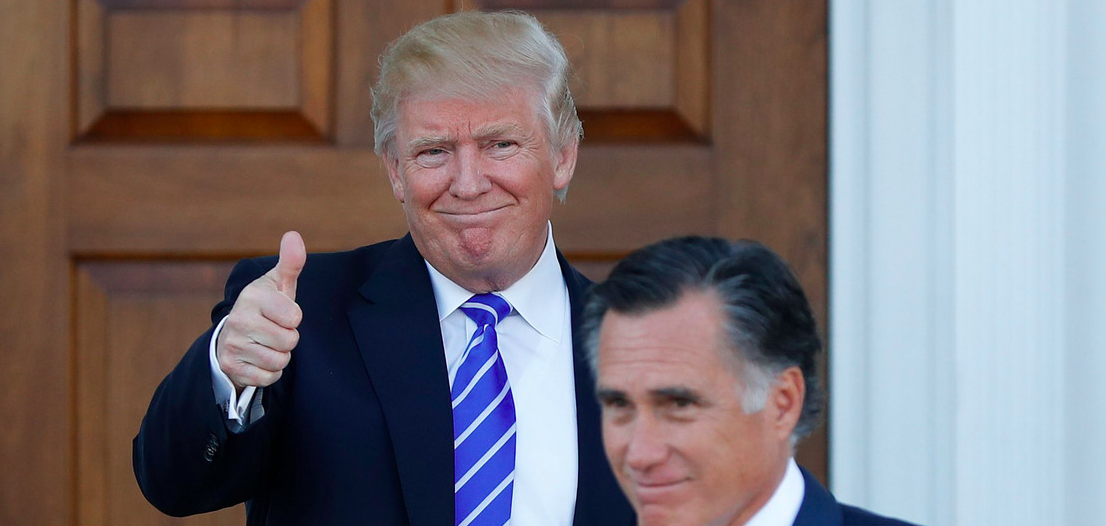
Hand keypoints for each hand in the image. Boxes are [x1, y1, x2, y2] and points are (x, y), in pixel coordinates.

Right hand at [217, 231, 305, 390]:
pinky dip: (269, 371)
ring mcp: (233, 345)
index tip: (280, 313)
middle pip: (289, 341)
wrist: (233, 335)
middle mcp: (239, 320)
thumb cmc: (265, 306)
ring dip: (279, 355)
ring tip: (265, 343)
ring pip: (280, 360)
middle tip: (273, 330)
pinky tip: (258, 358)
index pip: (295, 317)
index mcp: (253, 296)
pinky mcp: (232, 367)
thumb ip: (290, 262)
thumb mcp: (277, 284)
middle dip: (287, 338)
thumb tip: (294, 235)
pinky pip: (269, 377)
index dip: (293, 318)